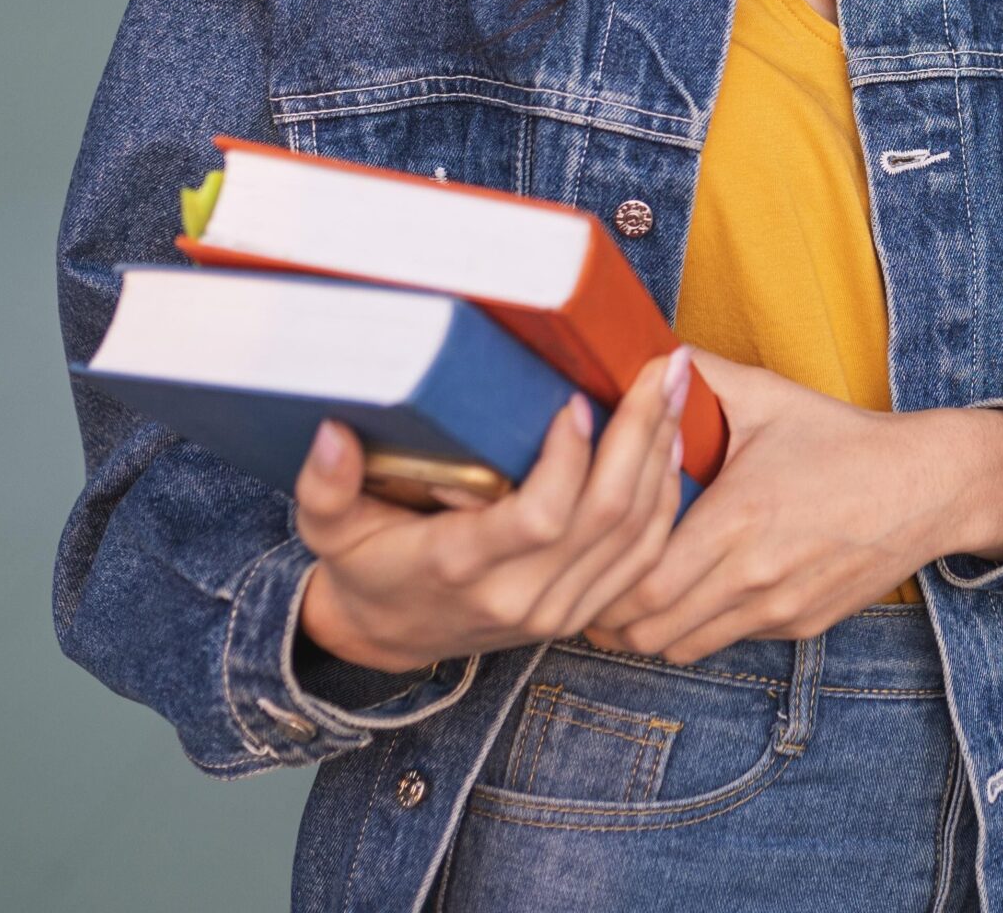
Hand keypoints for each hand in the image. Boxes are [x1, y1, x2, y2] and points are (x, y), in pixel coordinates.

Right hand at [293, 349, 691, 674]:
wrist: (387, 638)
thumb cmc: (363, 566)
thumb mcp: (328, 528)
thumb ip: (325, 485)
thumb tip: (331, 432)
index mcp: (459, 568)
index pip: (538, 516)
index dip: (569, 459)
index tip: (579, 399)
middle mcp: (519, 596)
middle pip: (606, 516)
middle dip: (643, 431)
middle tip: (664, 366)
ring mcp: (557, 611)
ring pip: (637, 535)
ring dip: (664, 455)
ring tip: (678, 388)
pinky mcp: (581, 612)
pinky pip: (643, 559)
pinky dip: (667, 500)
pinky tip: (674, 444)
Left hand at [585, 351, 1002, 663]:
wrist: (927, 486)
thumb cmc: (841, 437)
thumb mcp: (768, 395)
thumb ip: (697, 373)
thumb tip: (634, 346)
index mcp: (739, 518)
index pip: (640, 583)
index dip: (600, 580)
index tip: (583, 559)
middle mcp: (756, 575)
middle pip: (650, 629)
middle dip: (611, 613)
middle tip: (591, 583)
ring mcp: (780, 609)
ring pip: (683, 648)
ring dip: (651, 628)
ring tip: (633, 594)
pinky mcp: (801, 628)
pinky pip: (728, 642)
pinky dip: (699, 627)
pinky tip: (694, 592)